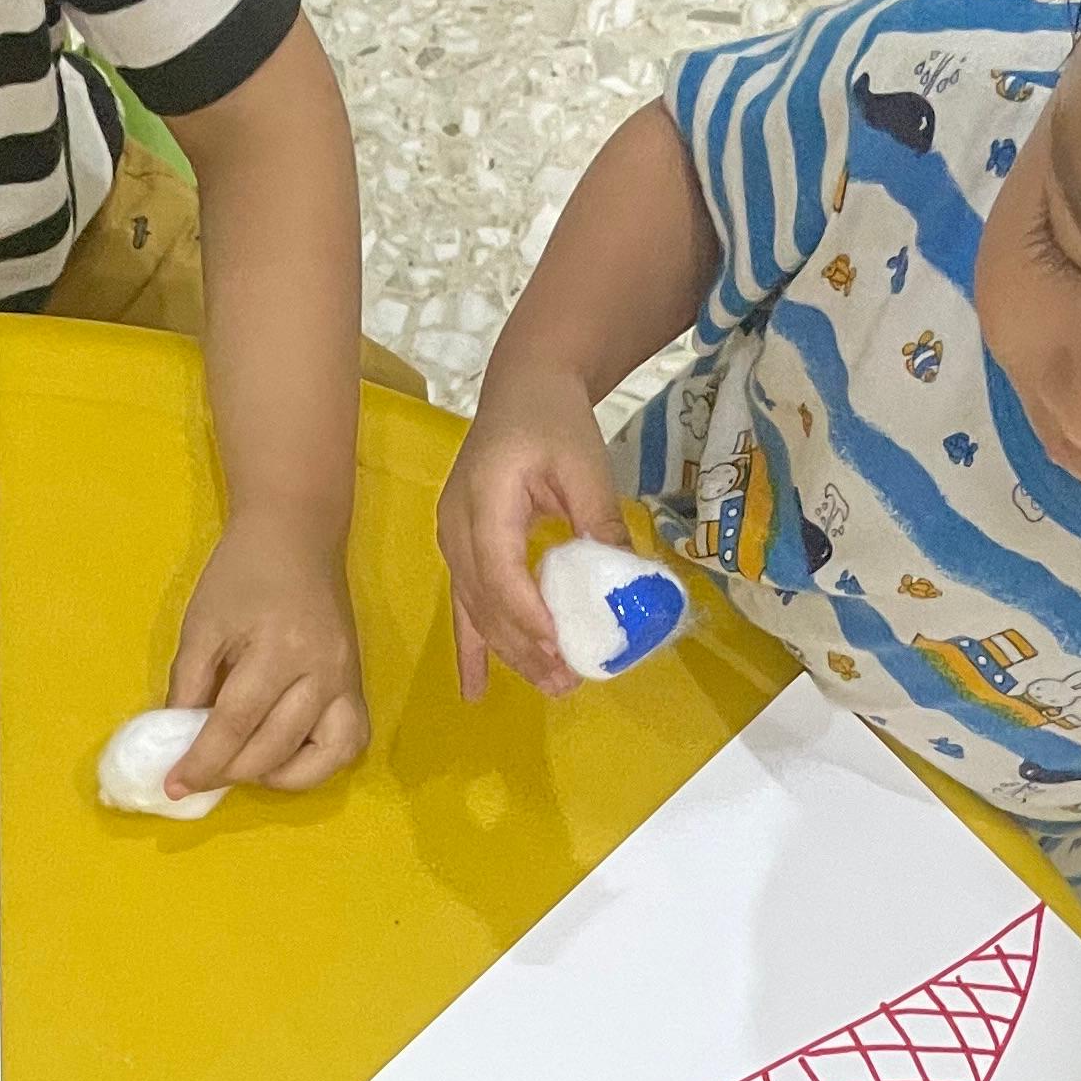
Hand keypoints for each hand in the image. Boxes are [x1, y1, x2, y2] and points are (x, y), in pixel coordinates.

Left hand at [165, 509, 367, 795]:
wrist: (296, 535)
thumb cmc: (243, 574)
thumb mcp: (202, 624)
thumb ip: (187, 686)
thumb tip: (177, 743)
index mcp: (278, 648)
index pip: (235, 723)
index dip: (202, 761)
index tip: (175, 786)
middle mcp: (321, 671)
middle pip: (274, 747)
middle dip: (230, 773)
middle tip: (199, 777)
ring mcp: (346, 681)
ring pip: (321, 758)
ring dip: (276, 776)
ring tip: (243, 767)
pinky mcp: (357, 685)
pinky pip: (349, 744)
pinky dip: (317, 765)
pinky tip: (284, 758)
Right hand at [438, 358, 630, 701]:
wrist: (523, 389)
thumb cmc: (554, 421)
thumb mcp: (585, 465)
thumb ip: (600, 521)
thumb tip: (628, 582)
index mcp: (485, 501)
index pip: (501, 574)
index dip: (529, 618)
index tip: (563, 651)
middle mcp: (457, 527)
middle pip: (487, 603)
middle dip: (526, 648)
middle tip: (568, 683)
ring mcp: (452, 542)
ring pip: (476, 611)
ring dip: (510, 654)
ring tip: (551, 685)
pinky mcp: (459, 551)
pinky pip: (463, 607)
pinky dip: (472, 649)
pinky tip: (475, 691)